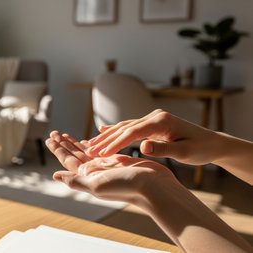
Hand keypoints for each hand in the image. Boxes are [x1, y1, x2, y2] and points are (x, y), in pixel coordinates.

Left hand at [45, 131, 174, 203]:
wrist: (153, 187)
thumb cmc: (126, 187)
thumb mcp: (96, 185)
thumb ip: (75, 181)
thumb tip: (55, 176)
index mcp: (88, 176)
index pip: (68, 160)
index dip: (58, 149)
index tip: (50, 138)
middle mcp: (95, 171)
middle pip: (74, 154)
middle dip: (64, 143)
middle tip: (54, 132)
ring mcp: (106, 166)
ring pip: (86, 151)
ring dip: (75, 143)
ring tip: (66, 135)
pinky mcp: (118, 161)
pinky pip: (101, 150)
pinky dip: (93, 145)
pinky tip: (88, 141)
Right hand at [86, 109, 220, 165]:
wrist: (212, 143)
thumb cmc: (200, 149)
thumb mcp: (184, 153)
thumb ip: (163, 150)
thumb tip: (142, 147)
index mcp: (161, 122)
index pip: (132, 132)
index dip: (115, 143)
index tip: (101, 154)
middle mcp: (154, 117)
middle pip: (124, 127)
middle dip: (106, 140)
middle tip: (90, 151)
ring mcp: (153, 119)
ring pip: (125, 126)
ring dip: (107, 136)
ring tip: (91, 145)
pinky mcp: (152, 124)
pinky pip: (130, 127)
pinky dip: (115, 130)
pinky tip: (103, 130)